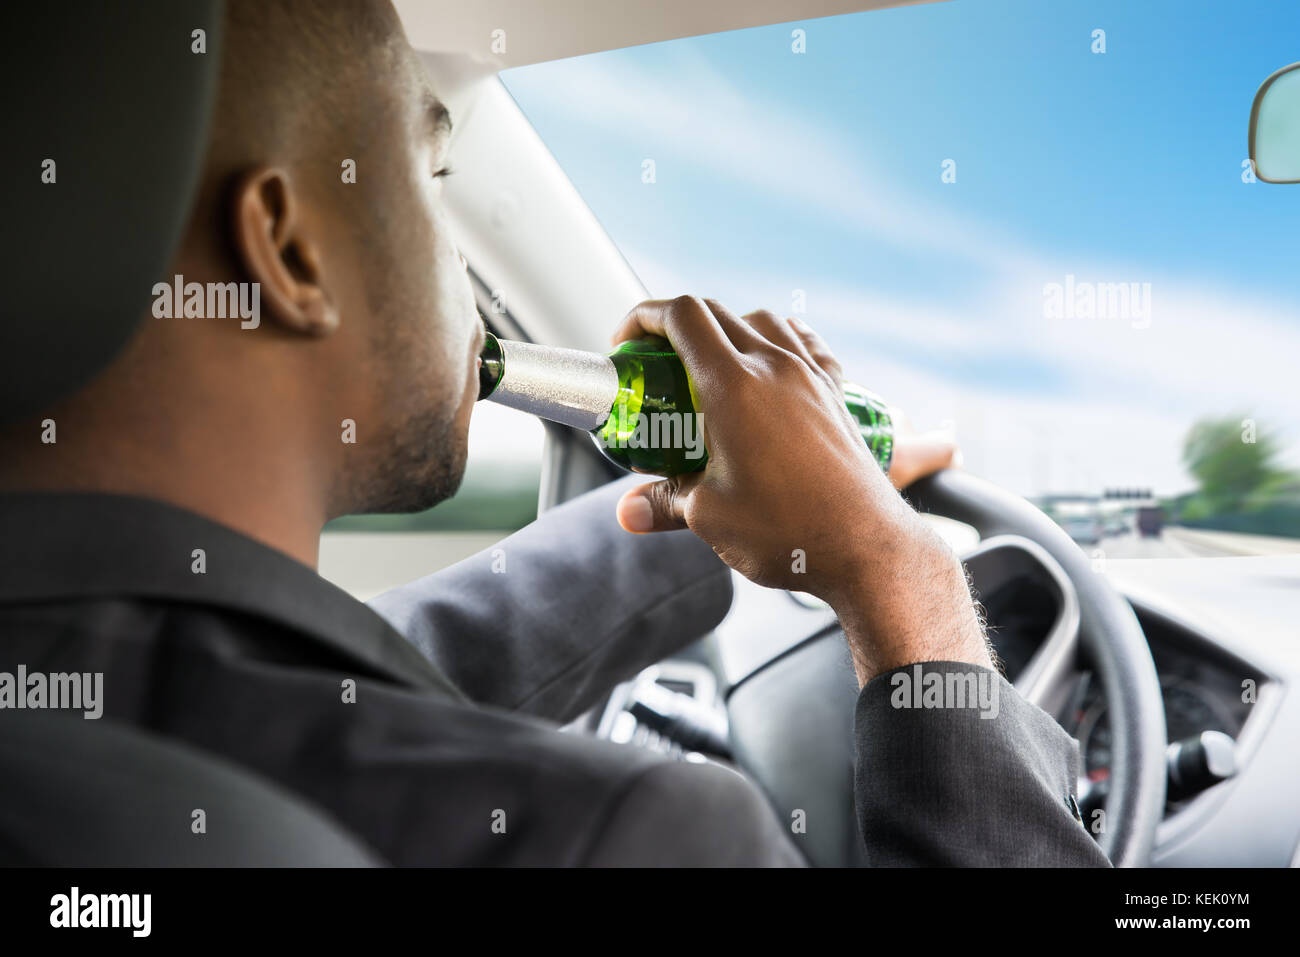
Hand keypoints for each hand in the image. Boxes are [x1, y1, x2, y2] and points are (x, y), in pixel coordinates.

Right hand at [609, 297, 988, 683]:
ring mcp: (810, 376)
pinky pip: (804, 344)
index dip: (644, 318)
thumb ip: (663, 502)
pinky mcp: (835, 393)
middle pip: (716, 313)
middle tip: (658, 367)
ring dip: (729, 329)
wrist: (865, 548)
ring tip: (711, 367)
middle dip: (676, 329)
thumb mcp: (709, 515)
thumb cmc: (788, 531)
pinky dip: (779, 341)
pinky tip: (772, 364)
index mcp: (733, 386)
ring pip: (762, 321)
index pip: (682, 316)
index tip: (627, 344)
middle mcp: (774, 367)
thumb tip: (629, 511)